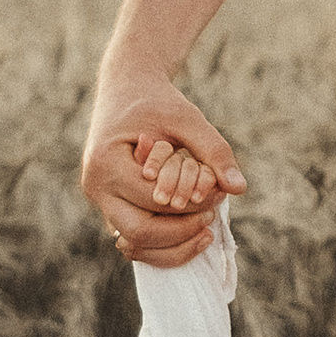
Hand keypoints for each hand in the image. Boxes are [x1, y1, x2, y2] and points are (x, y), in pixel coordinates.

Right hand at [81, 70, 245, 268]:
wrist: (127, 89)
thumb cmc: (156, 100)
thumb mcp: (186, 117)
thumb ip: (214, 150)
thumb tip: (239, 187)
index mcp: (106, 163)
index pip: (154, 200)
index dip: (191, 204)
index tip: (220, 196)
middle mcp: (96, 188)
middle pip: (138, 232)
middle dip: (180, 232)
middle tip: (212, 220)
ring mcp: (101, 201)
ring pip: (134, 245)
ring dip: (172, 247)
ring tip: (206, 232)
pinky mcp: (111, 207)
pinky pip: (135, 239)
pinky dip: (163, 244)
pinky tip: (192, 233)